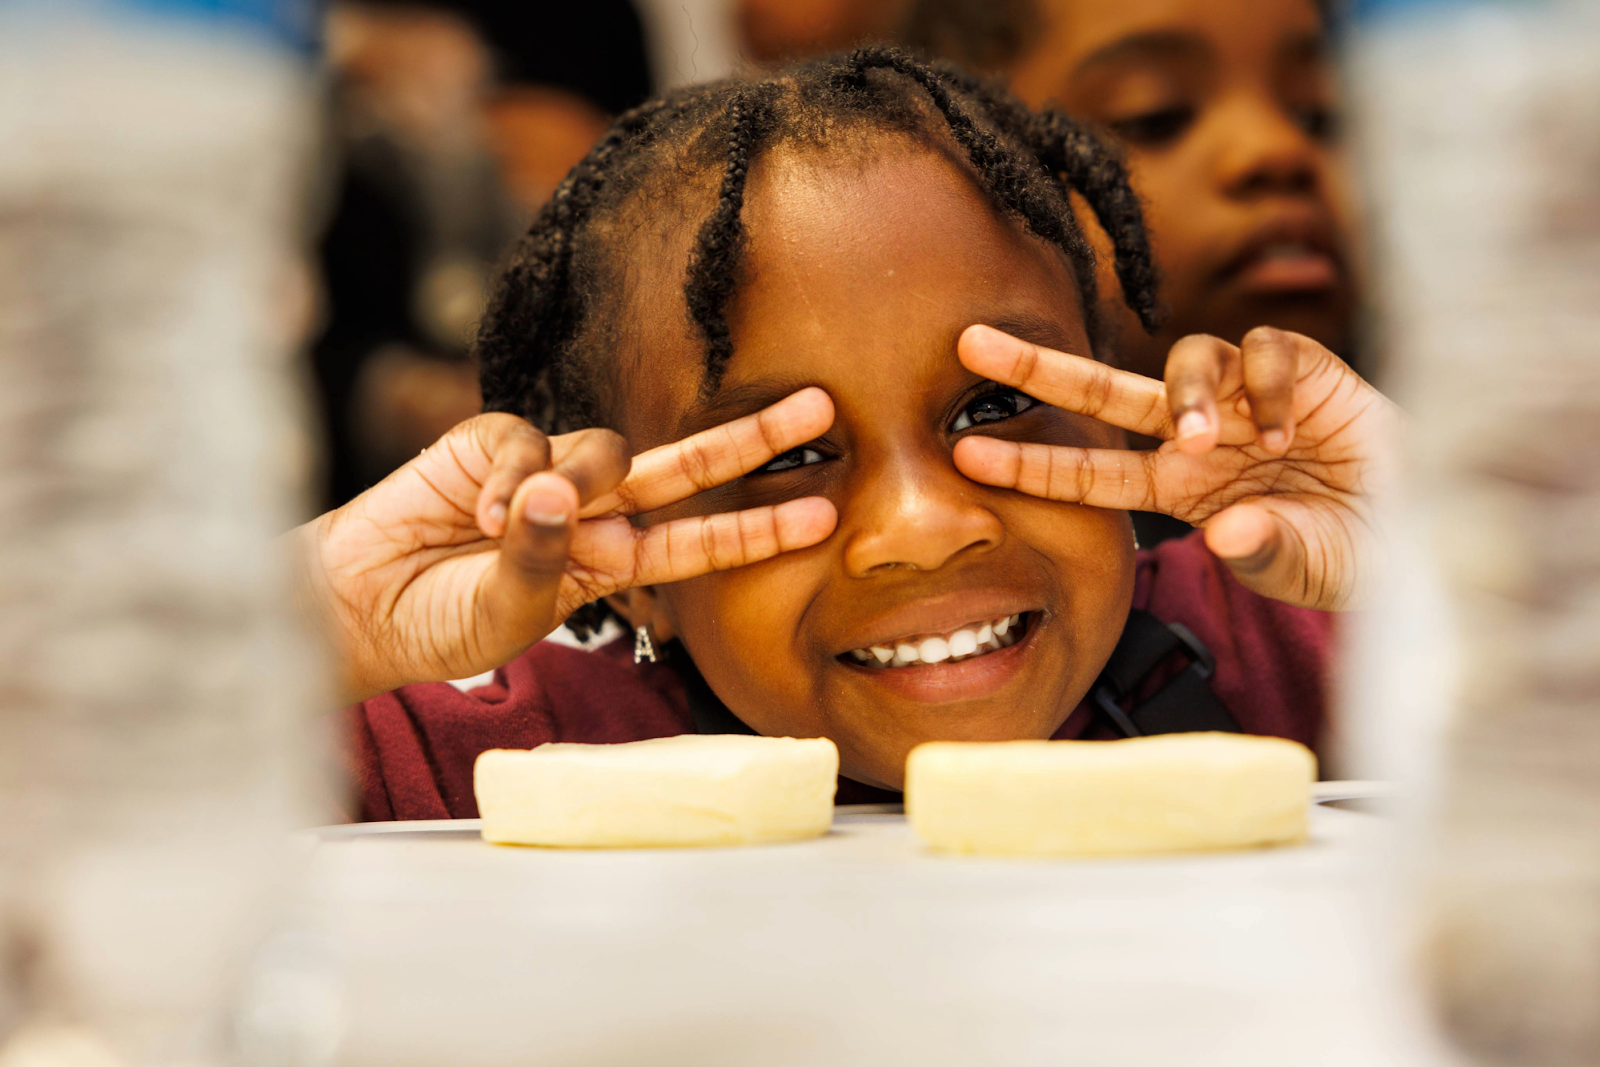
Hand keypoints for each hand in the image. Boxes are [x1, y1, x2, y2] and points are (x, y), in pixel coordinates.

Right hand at [297, 389, 836, 701]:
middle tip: (821, 408)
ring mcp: (548, 474)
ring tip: (511, 527)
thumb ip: (541, 559)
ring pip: (607, 450)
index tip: (823, 515)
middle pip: (687, 468)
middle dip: (752, 440)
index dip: (757, 528)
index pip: (699, 542)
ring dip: (578, 483)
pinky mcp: (495, 442)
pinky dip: (511, 475)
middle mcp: (593, 513)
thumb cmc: (441, 621)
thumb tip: (558, 492)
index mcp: (610, 563)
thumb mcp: (508, 614)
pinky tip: (479, 512)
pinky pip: (529, 438)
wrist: (359, 602)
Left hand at [952, 325, 1397, 610]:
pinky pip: (1265, 349)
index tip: (965, 457)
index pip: (1091, 473)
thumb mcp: (1299, 567)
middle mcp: (1200, 440)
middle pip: (1106, 393)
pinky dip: (1271, 381)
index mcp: (1179, 492)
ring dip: (1188, 392)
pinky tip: (1292, 426)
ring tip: (1209, 439)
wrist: (1421, 525)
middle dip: (1038, 369)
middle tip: (970, 343)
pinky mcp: (1301, 368)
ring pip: (1185, 359)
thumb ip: (1261, 554)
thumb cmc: (1348, 552)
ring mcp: (1245, 401)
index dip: (1032, 464)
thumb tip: (1224, 532)